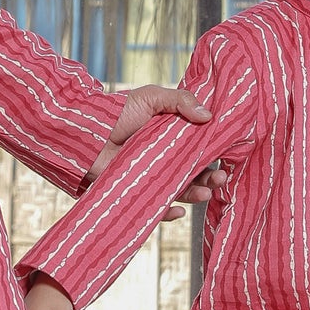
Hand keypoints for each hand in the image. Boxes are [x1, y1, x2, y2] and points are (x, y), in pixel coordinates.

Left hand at [88, 84, 227, 214]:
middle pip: (193, 173)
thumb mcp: (151, 97)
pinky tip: (177, 211)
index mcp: (170, 137)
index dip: (213, 154)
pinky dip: (167, 212)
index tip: (227, 157)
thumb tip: (209, 115)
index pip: (198, 148)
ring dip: (195, 194)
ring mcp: (150, 177)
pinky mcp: (135, 193)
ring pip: (178, 191)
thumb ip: (180, 101)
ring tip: (205, 192)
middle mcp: (163, 159)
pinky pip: (154, 208)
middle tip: (220, 178)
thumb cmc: (116, 110)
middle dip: (210, 178)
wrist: (81, 130)